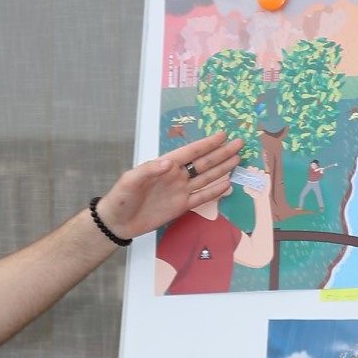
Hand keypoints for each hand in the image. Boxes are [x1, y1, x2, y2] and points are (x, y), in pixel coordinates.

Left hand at [94, 132, 242, 240]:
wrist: (118, 222)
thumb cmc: (121, 197)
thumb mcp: (131, 180)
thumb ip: (149, 170)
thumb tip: (170, 162)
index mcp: (165, 165)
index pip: (190, 152)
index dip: (207, 144)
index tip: (223, 135)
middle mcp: (176, 176)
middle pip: (204, 162)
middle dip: (221, 153)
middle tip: (239, 143)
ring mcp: (180, 191)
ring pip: (206, 177)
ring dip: (222, 168)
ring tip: (237, 159)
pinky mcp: (181, 206)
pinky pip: (202, 197)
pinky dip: (215, 191)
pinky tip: (227, 184)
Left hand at [231, 167, 268, 193]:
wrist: (261, 197)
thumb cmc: (253, 193)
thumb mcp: (248, 191)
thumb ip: (246, 188)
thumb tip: (245, 186)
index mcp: (251, 176)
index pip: (250, 169)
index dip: (249, 168)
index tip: (249, 169)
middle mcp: (256, 175)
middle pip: (255, 169)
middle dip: (254, 169)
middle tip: (254, 172)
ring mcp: (262, 176)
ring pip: (261, 171)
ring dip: (260, 172)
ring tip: (259, 176)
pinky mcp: (267, 179)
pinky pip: (266, 175)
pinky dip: (265, 176)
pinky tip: (264, 178)